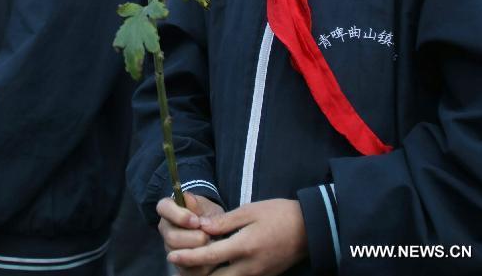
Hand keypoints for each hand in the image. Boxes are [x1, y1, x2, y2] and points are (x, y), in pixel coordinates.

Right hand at [157, 193, 225, 275]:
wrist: (216, 231)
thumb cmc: (208, 215)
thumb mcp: (206, 206)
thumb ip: (197, 204)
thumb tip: (188, 198)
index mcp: (168, 210)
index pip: (164, 208)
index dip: (179, 216)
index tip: (196, 221)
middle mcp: (166, 230)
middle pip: (171, 237)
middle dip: (194, 238)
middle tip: (209, 237)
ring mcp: (171, 249)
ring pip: (180, 256)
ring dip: (200, 252)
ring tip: (213, 247)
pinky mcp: (181, 267)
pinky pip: (190, 271)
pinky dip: (205, 267)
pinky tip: (214, 260)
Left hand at [168, 199, 307, 275]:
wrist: (309, 229)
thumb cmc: (278, 215)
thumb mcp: (249, 211)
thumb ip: (224, 222)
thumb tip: (201, 227)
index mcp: (244, 246)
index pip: (209, 256)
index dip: (188, 257)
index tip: (172, 257)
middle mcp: (249, 266)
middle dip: (195, 274)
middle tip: (179, 265)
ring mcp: (256, 275)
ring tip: (192, 267)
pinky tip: (213, 267)